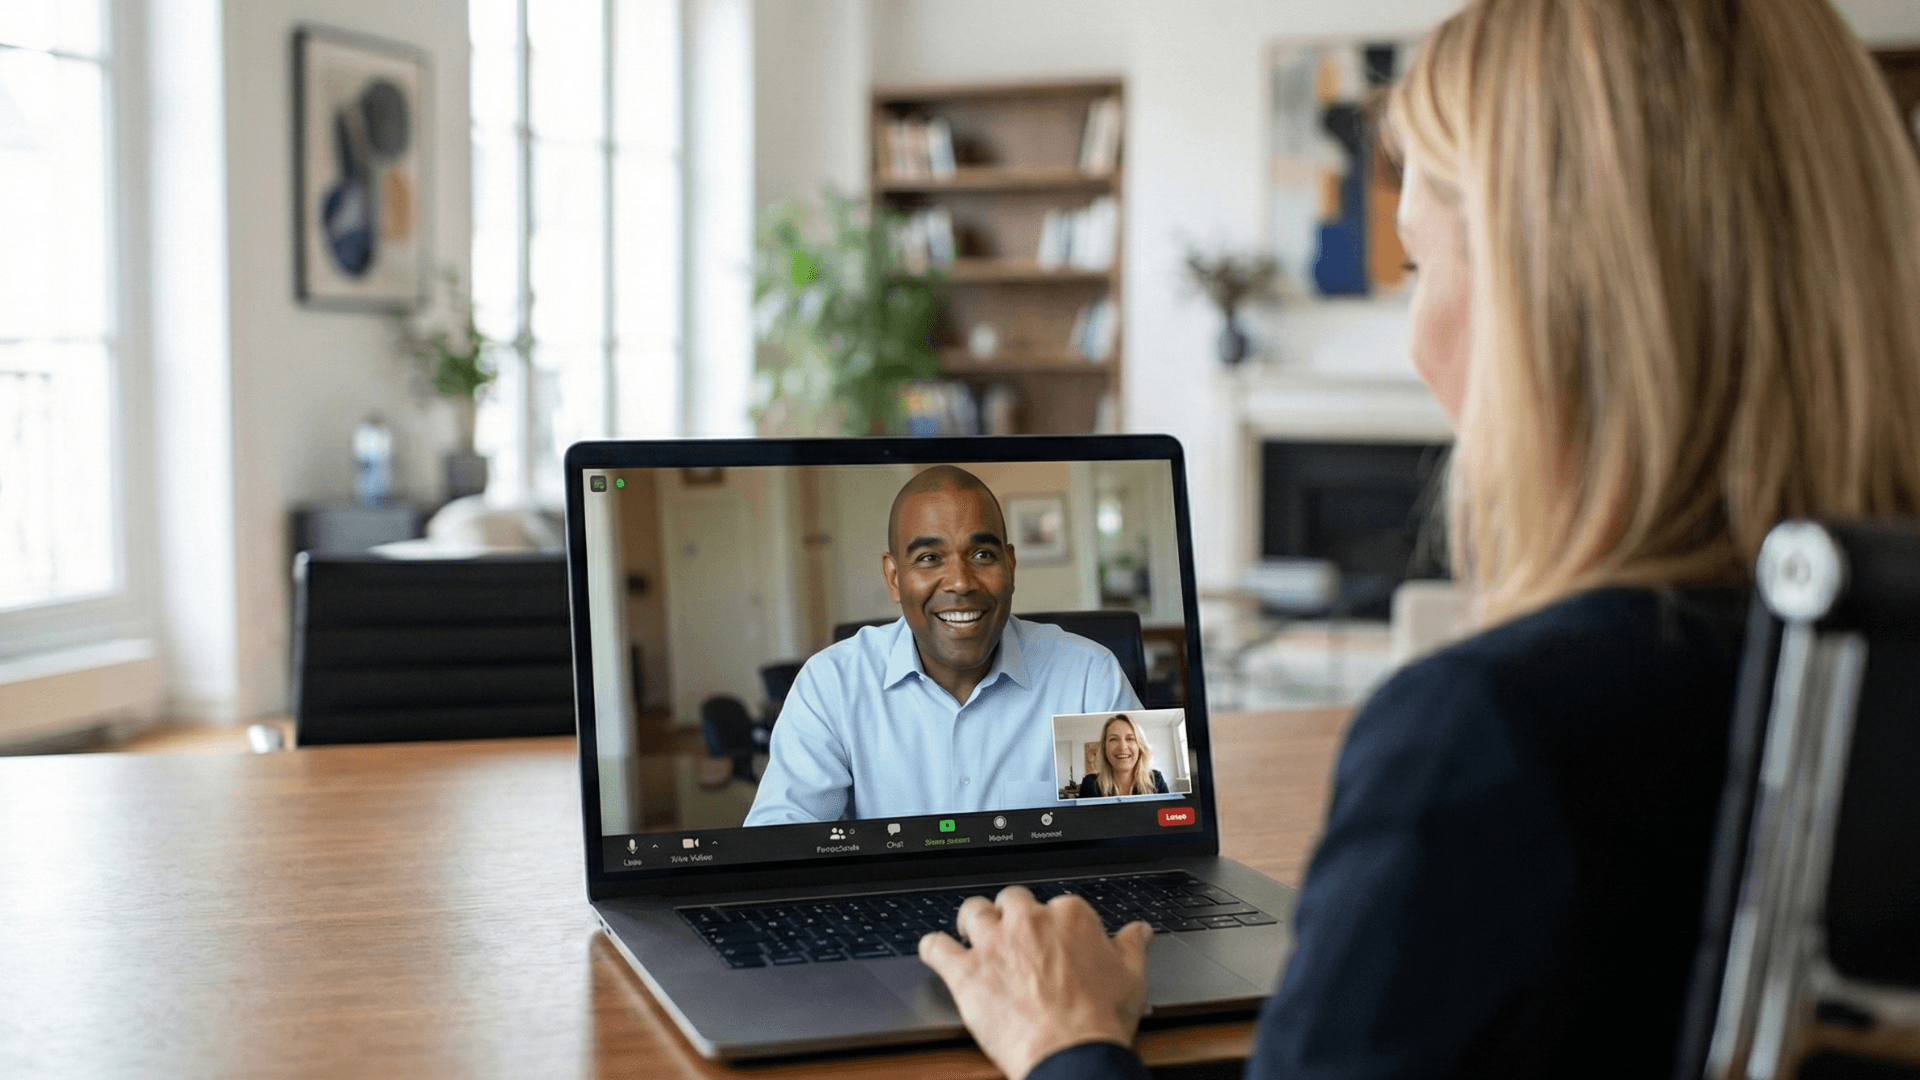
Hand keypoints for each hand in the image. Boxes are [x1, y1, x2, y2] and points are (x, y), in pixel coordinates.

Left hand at [918, 886, 1152, 1079]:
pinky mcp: (965, 971)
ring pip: (972, 911)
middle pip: (1010, 899)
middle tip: (1012, 936)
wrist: (1070, 1053)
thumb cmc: (1100, 1019)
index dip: (1052, 923)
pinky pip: (935, 946)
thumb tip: (1139, 932)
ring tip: (972, 934)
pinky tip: (936, 951)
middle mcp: (1028, 920)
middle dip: (1010, 914)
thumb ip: (1132, 947)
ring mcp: (993, 943)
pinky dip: (933, 948)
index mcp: (1069, 915)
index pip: (1056, 903)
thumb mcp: (1131, 977)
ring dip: (971, 922)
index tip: (1052, 939)